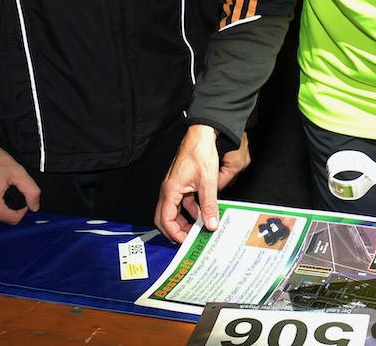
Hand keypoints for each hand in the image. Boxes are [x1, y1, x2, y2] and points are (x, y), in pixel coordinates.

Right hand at [154, 125, 246, 243]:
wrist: (202, 134)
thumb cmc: (200, 153)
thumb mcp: (208, 182)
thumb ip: (209, 205)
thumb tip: (211, 224)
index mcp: (170, 190)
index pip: (165, 220)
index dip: (175, 234)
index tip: (187, 241)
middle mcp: (169, 189)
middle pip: (165, 218)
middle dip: (176, 230)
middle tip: (189, 239)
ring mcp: (175, 186)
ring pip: (175, 210)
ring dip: (186, 220)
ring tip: (201, 228)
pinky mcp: (182, 183)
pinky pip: (183, 202)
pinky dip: (191, 210)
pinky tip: (204, 212)